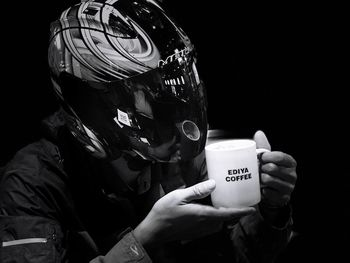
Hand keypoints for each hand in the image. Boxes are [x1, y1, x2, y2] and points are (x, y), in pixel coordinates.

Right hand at [134, 180, 254, 247]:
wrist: (154, 231)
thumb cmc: (165, 212)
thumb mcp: (179, 196)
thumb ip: (197, 190)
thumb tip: (214, 183)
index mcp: (203, 215)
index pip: (228, 214)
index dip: (241, 212)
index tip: (252, 209)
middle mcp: (205, 225)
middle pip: (226, 220)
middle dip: (235, 212)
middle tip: (239, 200)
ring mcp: (201, 230)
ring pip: (220, 223)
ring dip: (225, 216)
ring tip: (226, 203)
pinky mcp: (196, 232)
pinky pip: (212, 226)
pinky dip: (217, 218)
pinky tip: (211, 210)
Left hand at [254, 131, 296, 207]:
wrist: (271, 192)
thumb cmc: (269, 171)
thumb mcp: (267, 159)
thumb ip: (264, 147)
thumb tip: (259, 133)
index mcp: (290, 163)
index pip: (281, 157)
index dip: (269, 157)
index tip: (261, 157)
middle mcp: (292, 175)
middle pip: (274, 168)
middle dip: (263, 168)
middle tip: (259, 169)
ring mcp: (289, 187)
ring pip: (270, 180)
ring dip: (261, 179)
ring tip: (259, 178)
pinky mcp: (283, 198)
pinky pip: (269, 193)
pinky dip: (263, 190)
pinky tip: (262, 189)